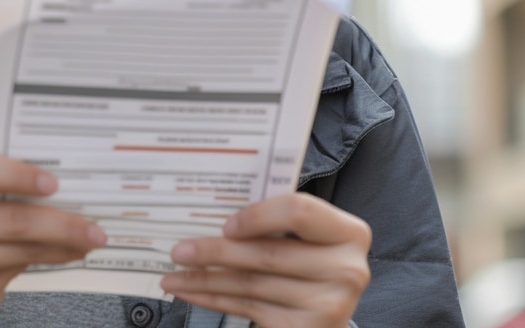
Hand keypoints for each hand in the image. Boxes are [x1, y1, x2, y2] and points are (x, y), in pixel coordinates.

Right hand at [0, 148, 106, 325]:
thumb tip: (64, 179)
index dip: (16, 174)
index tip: (52, 183)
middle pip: (8, 218)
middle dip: (59, 222)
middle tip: (93, 224)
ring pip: (19, 248)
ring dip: (62, 243)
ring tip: (89, 237)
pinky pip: (18, 270)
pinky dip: (50, 259)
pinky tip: (66, 252)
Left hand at [160, 193, 370, 327]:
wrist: (329, 313)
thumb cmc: (315, 263)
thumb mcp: (312, 238)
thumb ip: (282, 223)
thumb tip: (217, 212)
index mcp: (350, 233)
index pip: (300, 211)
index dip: (259, 216)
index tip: (226, 224)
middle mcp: (347, 269)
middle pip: (269, 253)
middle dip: (216, 251)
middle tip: (179, 250)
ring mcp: (328, 305)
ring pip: (252, 285)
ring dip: (206, 279)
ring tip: (174, 274)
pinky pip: (248, 309)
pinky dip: (215, 298)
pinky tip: (193, 291)